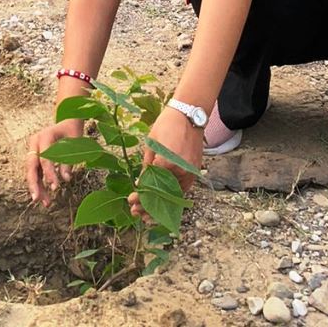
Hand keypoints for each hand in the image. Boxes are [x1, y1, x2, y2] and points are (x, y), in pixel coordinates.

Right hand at [26, 120, 83, 206]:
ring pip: (32, 171)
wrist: (68, 120)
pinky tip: (45, 197)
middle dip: (33, 183)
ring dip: (37, 187)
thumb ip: (69, 160)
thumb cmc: (73, 130)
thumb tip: (66, 179)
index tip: (55, 187)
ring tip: (46, 203)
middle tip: (37, 199)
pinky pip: (36, 172)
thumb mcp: (75, 143)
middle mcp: (35, 142)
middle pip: (31, 165)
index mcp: (44, 136)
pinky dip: (40, 184)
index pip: (44, 158)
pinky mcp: (36, 157)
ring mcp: (34, 150)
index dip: (49, 173)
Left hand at [126, 105, 203, 222]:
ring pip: (174, 194)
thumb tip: (142, 184)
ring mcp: (190, 171)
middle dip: (149, 206)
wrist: (188, 114)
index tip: (131, 202)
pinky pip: (183, 188)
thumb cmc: (166, 125)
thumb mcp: (151, 145)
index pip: (151, 186)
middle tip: (136, 213)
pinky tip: (163, 202)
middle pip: (163, 194)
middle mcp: (181, 170)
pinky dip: (173, 196)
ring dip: (161, 204)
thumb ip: (147, 166)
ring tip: (148, 214)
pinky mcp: (196, 170)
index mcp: (166, 163)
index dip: (141, 196)